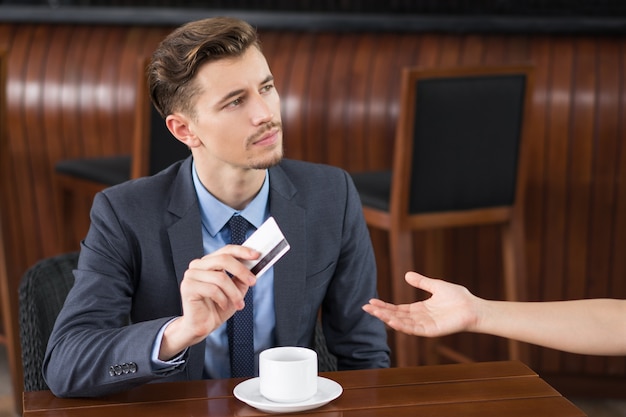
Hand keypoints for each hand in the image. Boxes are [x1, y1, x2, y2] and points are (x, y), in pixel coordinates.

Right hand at [159, 245, 258, 358]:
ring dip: (234, 293)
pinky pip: (212, 289)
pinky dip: (222, 299)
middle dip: (241, 271)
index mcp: (209, 262)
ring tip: (239, 303)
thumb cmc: (217, 308)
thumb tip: (253, 268)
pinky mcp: (188, 287)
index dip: (242, 251)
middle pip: (223, 259)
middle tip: (252, 281)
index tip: (256, 255)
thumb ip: (242, 277)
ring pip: (220, 277)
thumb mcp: (235, 290)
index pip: (226, 250)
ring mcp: (191, 275)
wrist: (202, 326)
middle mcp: (198, 265)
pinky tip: (223, 305)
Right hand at [362, 272, 478, 337]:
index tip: (371, 302)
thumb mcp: (435, 286)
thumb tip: (406, 275)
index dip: (384, 306)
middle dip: (380, 312)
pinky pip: (413, 329)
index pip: (397, 308)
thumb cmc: (458, 297)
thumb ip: (421, 282)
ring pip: (401, 323)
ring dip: (387, 318)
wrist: (473, 307)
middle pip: (396, 315)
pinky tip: (392, 321)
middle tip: (366, 307)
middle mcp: (419, 318)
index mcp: (419, 309)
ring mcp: (424, 325)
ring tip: (374, 313)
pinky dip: (402, 326)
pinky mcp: (431, 331)